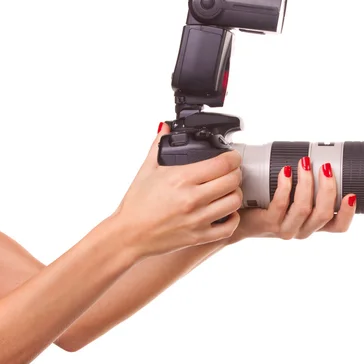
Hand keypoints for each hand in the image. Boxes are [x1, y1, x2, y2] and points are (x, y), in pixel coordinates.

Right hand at [112, 122, 242, 258]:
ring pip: (234, 202)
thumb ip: (158, 146)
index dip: (233, 157)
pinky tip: (225, 212)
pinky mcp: (199, 236)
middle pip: (233, 180)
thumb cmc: (136, 204)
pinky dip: (232, 218)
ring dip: (235, 193)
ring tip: (227, 191)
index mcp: (181, 178)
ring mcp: (197, 219)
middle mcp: (192, 198)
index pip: (222, 163)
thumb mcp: (146, 170)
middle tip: (230, 172)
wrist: (128, 235)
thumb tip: (164, 128)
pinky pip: (229, 227)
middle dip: (236, 173)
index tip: (232, 157)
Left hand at [231, 156, 355, 241]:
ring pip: (304, 208)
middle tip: (325, 167)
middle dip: (327, 188)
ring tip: (305, 163)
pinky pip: (280, 204)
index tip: (351, 194)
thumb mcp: (294, 198)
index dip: (347, 212)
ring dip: (307, 183)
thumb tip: (319, 156)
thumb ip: (309, 186)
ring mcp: (286, 228)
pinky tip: (285, 172)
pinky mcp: (268, 222)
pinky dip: (285, 186)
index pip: (338, 226)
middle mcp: (303, 229)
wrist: (239, 217)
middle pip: (323, 214)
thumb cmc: (268, 204)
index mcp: (314, 224)